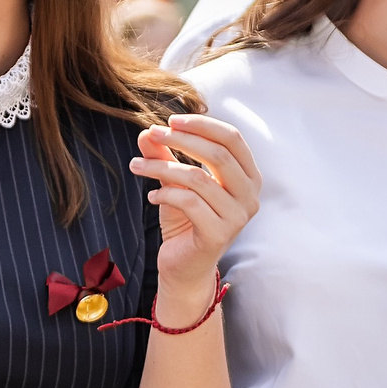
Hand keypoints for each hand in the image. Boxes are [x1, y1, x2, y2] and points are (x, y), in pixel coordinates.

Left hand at [131, 114, 259, 311]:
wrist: (184, 266)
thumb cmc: (185, 220)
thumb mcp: (174, 183)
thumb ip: (165, 156)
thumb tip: (146, 131)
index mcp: (248, 176)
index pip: (232, 138)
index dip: (202, 124)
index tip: (170, 121)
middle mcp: (250, 196)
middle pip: (219, 154)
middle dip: (181, 140)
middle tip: (151, 134)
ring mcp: (238, 217)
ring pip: (198, 178)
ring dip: (162, 167)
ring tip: (136, 166)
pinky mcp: (219, 235)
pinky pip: (190, 203)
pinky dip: (165, 194)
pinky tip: (152, 197)